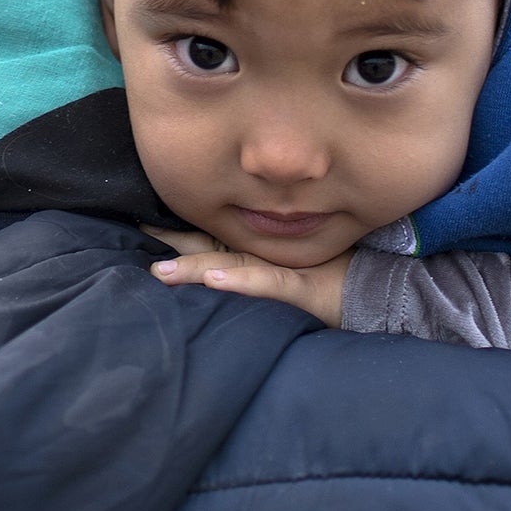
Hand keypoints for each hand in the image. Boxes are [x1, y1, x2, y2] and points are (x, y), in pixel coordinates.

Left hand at [142, 226, 350, 327]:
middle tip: (134, 230)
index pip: (206, 238)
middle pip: (209, 245)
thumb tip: (212, 270)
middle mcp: (263, 254)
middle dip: (171, 240)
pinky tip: (215, 281)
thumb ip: (252, 268)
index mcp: (256, 250)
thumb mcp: (285, 270)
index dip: (173, 231)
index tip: (138, 221)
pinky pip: (267, 284)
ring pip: (230, 265)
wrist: (377, 289)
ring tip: (161, 272)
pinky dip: (240, 282)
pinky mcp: (299, 288)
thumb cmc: (331, 279)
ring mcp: (281, 269)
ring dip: (195, 268)